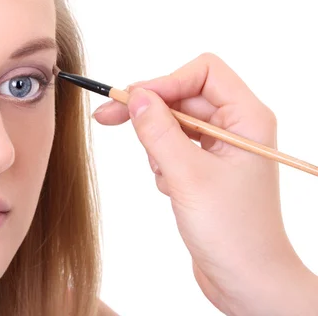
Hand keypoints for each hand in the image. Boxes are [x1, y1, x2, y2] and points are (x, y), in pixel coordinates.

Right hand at [93, 53, 317, 314]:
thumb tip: (134, 95)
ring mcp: (219, 149)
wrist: (247, 281)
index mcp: (247, 118)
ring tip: (167, 177)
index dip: (165, 81)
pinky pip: (172, 148)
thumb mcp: (188, 176)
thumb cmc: (233, 232)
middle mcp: (235, 127)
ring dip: (157, 144)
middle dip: (149, 111)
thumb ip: (158, 131)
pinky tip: (172, 191)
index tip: (132, 100)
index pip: (203, 72)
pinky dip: (162, 164)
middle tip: (106, 117)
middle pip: (182, 96)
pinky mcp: (205, 169)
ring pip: (172, 123)